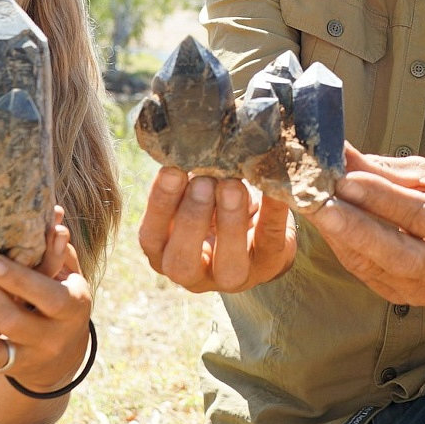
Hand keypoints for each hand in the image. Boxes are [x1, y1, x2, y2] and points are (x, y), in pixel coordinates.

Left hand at [0, 205, 92, 394]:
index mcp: (71, 307)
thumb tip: (52, 209)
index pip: (48, 296)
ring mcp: (20, 359)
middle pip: (9, 320)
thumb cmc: (58, 293)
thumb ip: (50, 242)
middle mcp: (48, 339)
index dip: (20, 279)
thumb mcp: (62, 268)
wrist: (59, 352)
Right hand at [137, 167, 294, 292]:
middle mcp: (193, 274)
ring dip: (229, 223)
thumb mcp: (195, 195)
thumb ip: (187, 180)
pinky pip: (271, 241)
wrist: (259, 229)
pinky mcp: (268, 265)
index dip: (159, 204)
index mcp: (166, 253)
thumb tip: (188, 146)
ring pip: (228, 264)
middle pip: (182, 261)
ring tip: (232, 186)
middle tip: (204, 182)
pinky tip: (273, 188)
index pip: (151, 237)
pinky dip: (272, 213)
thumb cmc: (215, 205)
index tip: (172, 170)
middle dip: (192, 218)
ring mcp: (232, 277)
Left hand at [301, 146, 424, 306]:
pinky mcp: (402, 299)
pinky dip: (340, 246)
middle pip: (397, 252)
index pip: (418, 214)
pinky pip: (363, 272)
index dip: (380, 198)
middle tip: (319, 203)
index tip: (345, 179)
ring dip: (338, 236)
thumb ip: (382, 170)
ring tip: (312, 208)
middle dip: (354, 227)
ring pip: (374, 266)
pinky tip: (324, 225)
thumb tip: (338, 151)